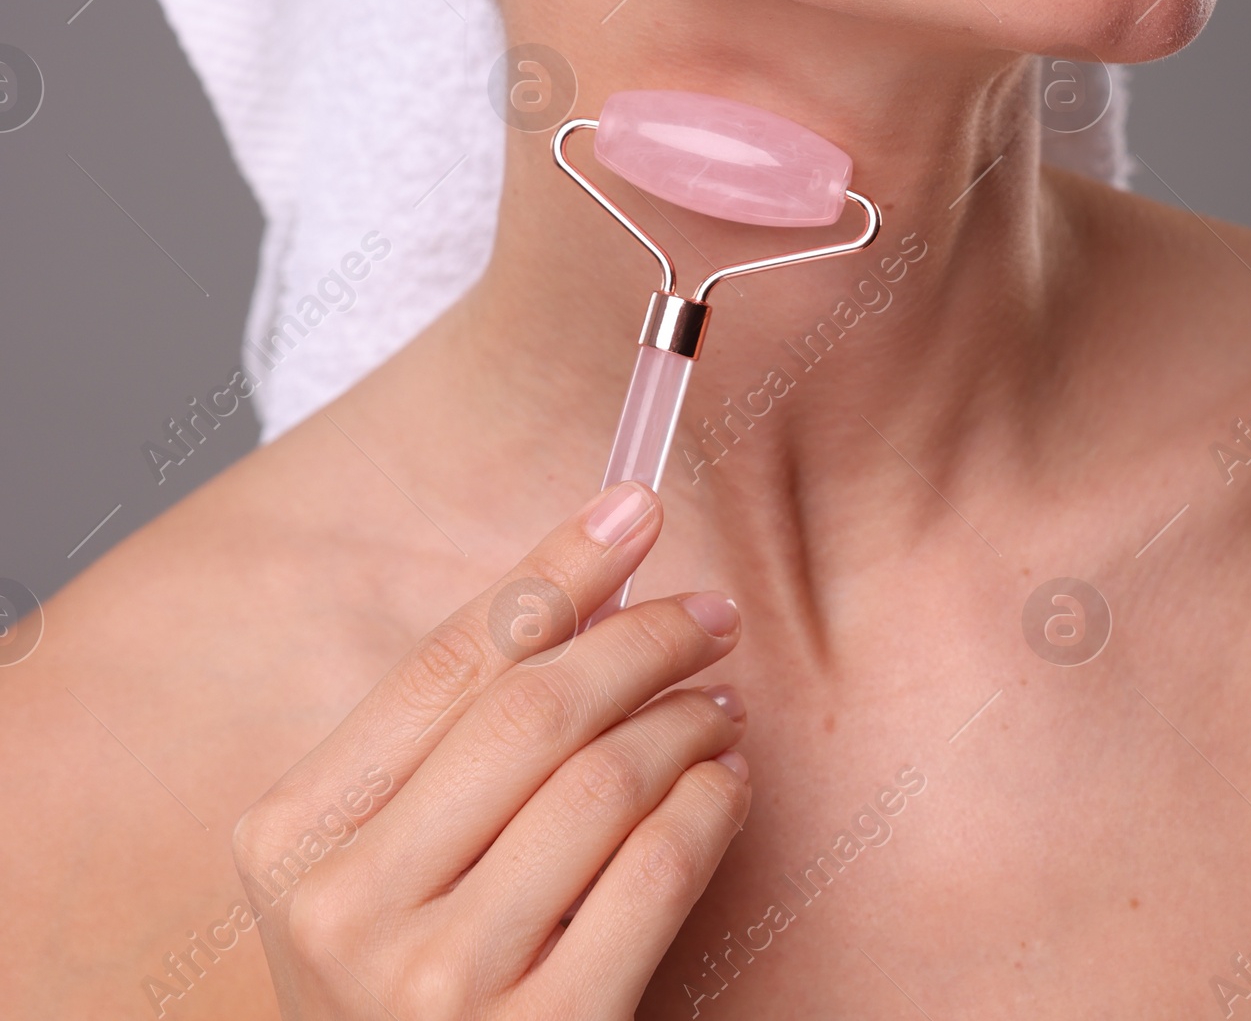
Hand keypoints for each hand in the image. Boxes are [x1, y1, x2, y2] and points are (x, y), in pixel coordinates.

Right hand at [232, 482, 747, 1016]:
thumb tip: (588, 583)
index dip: (552, 572)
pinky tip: (724, 787)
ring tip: (719, 706)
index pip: (447, 660)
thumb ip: (455, 741)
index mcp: (293, 837)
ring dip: (685, 721)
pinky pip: (653, 873)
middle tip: (708, 612)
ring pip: (601, 782)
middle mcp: (346, 908)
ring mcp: (435, 986)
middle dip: (639, 636)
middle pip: (531, 711)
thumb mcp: (388, 862)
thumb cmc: (418, 976)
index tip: (632, 511)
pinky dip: (708, 807)